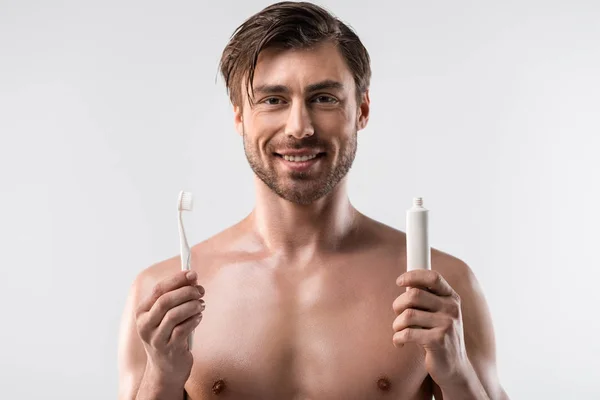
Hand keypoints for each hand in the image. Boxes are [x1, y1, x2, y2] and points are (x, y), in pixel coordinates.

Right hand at [135, 270, 204, 387]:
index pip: (158, 290)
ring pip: (174, 315)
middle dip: (186, 292)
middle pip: (165, 301)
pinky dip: (194, 320)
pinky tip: (199, 317)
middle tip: (200, 291)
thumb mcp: (166, 315)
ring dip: (192, 306)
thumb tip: (192, 278)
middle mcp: (145, 325)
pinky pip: (182, 330)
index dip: (177, 279)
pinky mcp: (169, 349)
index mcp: (142, 312)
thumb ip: (176, 296)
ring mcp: (156, 339)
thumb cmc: (168, 335)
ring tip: (201, 304)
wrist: (166, 369)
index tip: (192, 274)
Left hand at [392, 269, 470, 385]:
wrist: (454, 367)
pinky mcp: (438, 341)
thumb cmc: (439, 336)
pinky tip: (400, 342)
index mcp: (451, 298)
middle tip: (397, 314)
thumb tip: (404, 283)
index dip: (413, 275)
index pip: (433, 277)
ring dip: (396, 324)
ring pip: (407, 315)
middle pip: (413, 294)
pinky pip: (407, 333)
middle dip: (398, 304)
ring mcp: (447, 324)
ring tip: (398, 330)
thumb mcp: (439, 314)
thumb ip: (426, 299)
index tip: (399, 281)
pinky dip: (397, 338)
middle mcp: (452, 309)